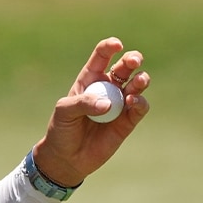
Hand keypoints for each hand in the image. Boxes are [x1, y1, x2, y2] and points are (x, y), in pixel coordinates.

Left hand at [31, 36, 150, 187]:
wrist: (67, 158)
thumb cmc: (61, 129)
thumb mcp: (65, 112)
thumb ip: (84, 103)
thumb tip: (109, 104)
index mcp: (90, 78)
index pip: (102, 56)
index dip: (110, 46)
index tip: (117, 45)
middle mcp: (108, 87)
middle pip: (125, 66)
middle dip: (133, 60)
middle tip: (134, 61)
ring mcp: (119, 103)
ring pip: (137, 84)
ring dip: (141, 80)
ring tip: (138, 83)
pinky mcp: (127, 121)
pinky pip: (140, 107)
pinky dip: (140, 103)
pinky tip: (133, 102)